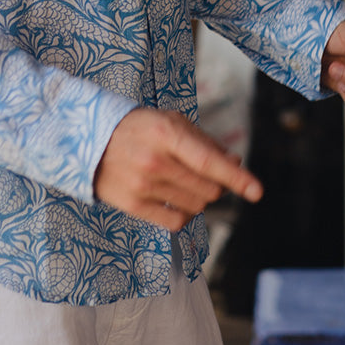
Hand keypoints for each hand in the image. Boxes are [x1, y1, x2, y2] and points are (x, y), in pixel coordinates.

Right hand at [94, 107, 262, 230]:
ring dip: (199, 197)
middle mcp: (154, 161)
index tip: (257, 191)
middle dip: (216, 183)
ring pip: (196, 206)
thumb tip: (236, 162)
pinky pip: (177, 222)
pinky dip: (184, 214)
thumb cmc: (138, 128)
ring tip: (180, 180)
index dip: (235, 176)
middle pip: (208, 188)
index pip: (208, 160)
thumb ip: (204, 142)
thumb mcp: (170, 122)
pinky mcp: (133, 206)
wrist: (87, 139)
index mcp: (166, 133)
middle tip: (202, 173)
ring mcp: (143, 185)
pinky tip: (173, 199)